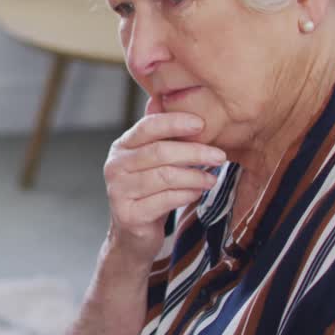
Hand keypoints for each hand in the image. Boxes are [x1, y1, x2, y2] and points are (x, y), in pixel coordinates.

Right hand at [103, 97, 225, 264]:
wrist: (132, 236)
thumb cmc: (147, 193)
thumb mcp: (151, 161)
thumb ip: (158, 135)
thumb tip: (162, 98)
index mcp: (121, 147)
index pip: (147, 127)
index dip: (175, 123)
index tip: (201, 124)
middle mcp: (115, 166)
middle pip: (160, 152)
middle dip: (194, 152)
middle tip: (220, 155)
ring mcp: (118, 191)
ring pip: (165, 177)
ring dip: (195, 177)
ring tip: (212, 178)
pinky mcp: (129, 214)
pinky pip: (165, 200)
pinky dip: (187, 195)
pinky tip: (197, 193)